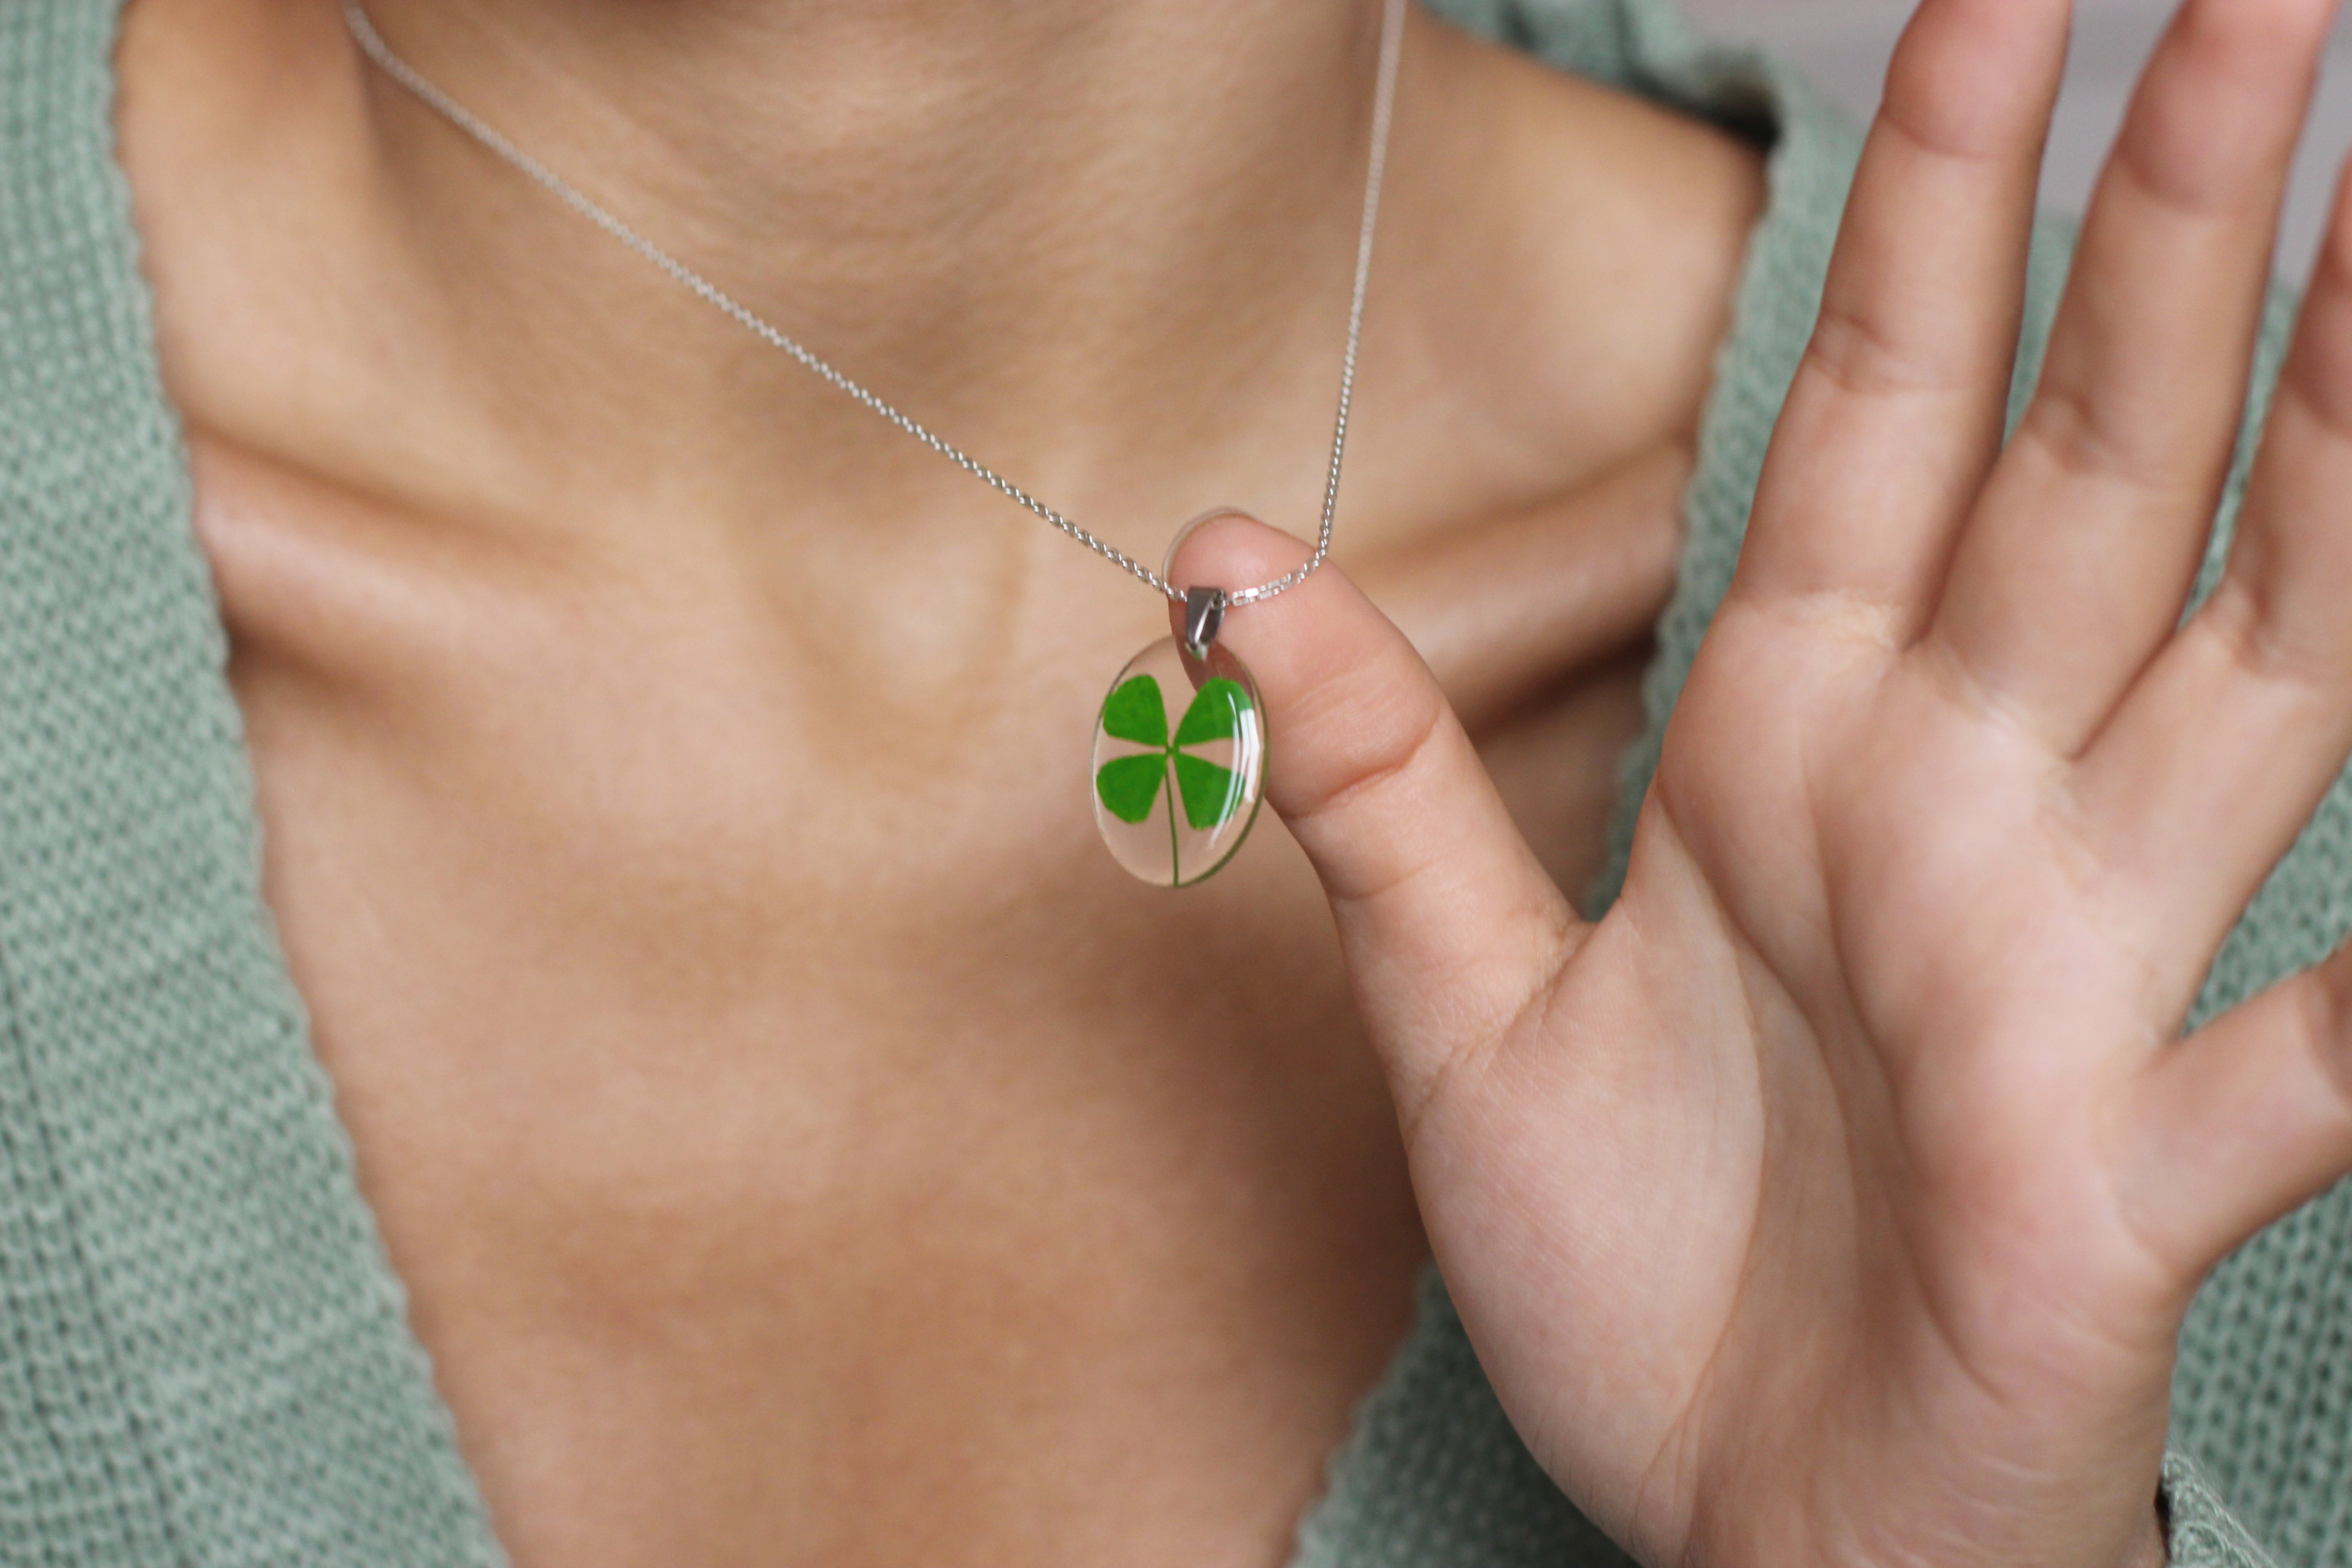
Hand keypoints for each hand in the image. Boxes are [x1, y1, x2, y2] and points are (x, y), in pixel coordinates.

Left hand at [1172, 0, 2351, 1561]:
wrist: (1737, 1516)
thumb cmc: (1636, 1272)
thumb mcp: (1453, 1005)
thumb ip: (1364, 776)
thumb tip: (1213, 562)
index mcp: (1798, 751)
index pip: (1888, 417)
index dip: (1940, 211)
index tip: (1994, 3)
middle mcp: (1964, 816)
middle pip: (2090, 469)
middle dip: (2170, 234)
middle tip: (2258, 0)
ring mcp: (2072, 979)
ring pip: (2249, 667)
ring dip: (2326, 462)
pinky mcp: (2127, 1173)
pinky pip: (2312, 1050)